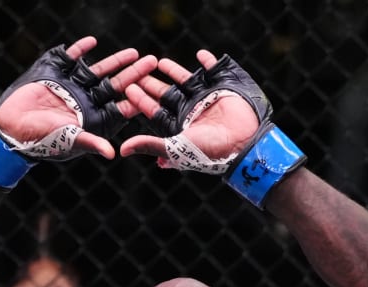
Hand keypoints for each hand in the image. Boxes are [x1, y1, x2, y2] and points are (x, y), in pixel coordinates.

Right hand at [0, 37, 156, 160]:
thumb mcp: (69, 139)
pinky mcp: (56, 73)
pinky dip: (80, 50)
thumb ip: (90, 142)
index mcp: (95, 118)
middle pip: (117, 86)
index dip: (137, 99)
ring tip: (133, 52)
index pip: (122, 107)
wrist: (11, 126)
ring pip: (100, 71)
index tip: (153, 90)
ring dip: (116, 61)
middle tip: (152, 62)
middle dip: (134, 74)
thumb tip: (112, 153)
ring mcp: (73, 86)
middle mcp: (88, 101)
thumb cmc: (42, 139)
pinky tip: (92, 42)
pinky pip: (71, 59)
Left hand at [120, 49, 269, 170]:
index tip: (128, 88)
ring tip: (160, 62)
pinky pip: (214, 71)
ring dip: (174, 71)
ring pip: (186, 81)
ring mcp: (207, 99)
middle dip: (151, 83)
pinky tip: (201, 55)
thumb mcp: (177, 148)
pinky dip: (209, 62)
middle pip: (166, 94)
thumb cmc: (212, 150)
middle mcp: (191, 112)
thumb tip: (121, 150)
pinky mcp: (222, 89)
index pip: (155, 111)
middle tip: (136, 72)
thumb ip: (150, 144)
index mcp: (180, 126)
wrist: (245, 143)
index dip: (141, 100)